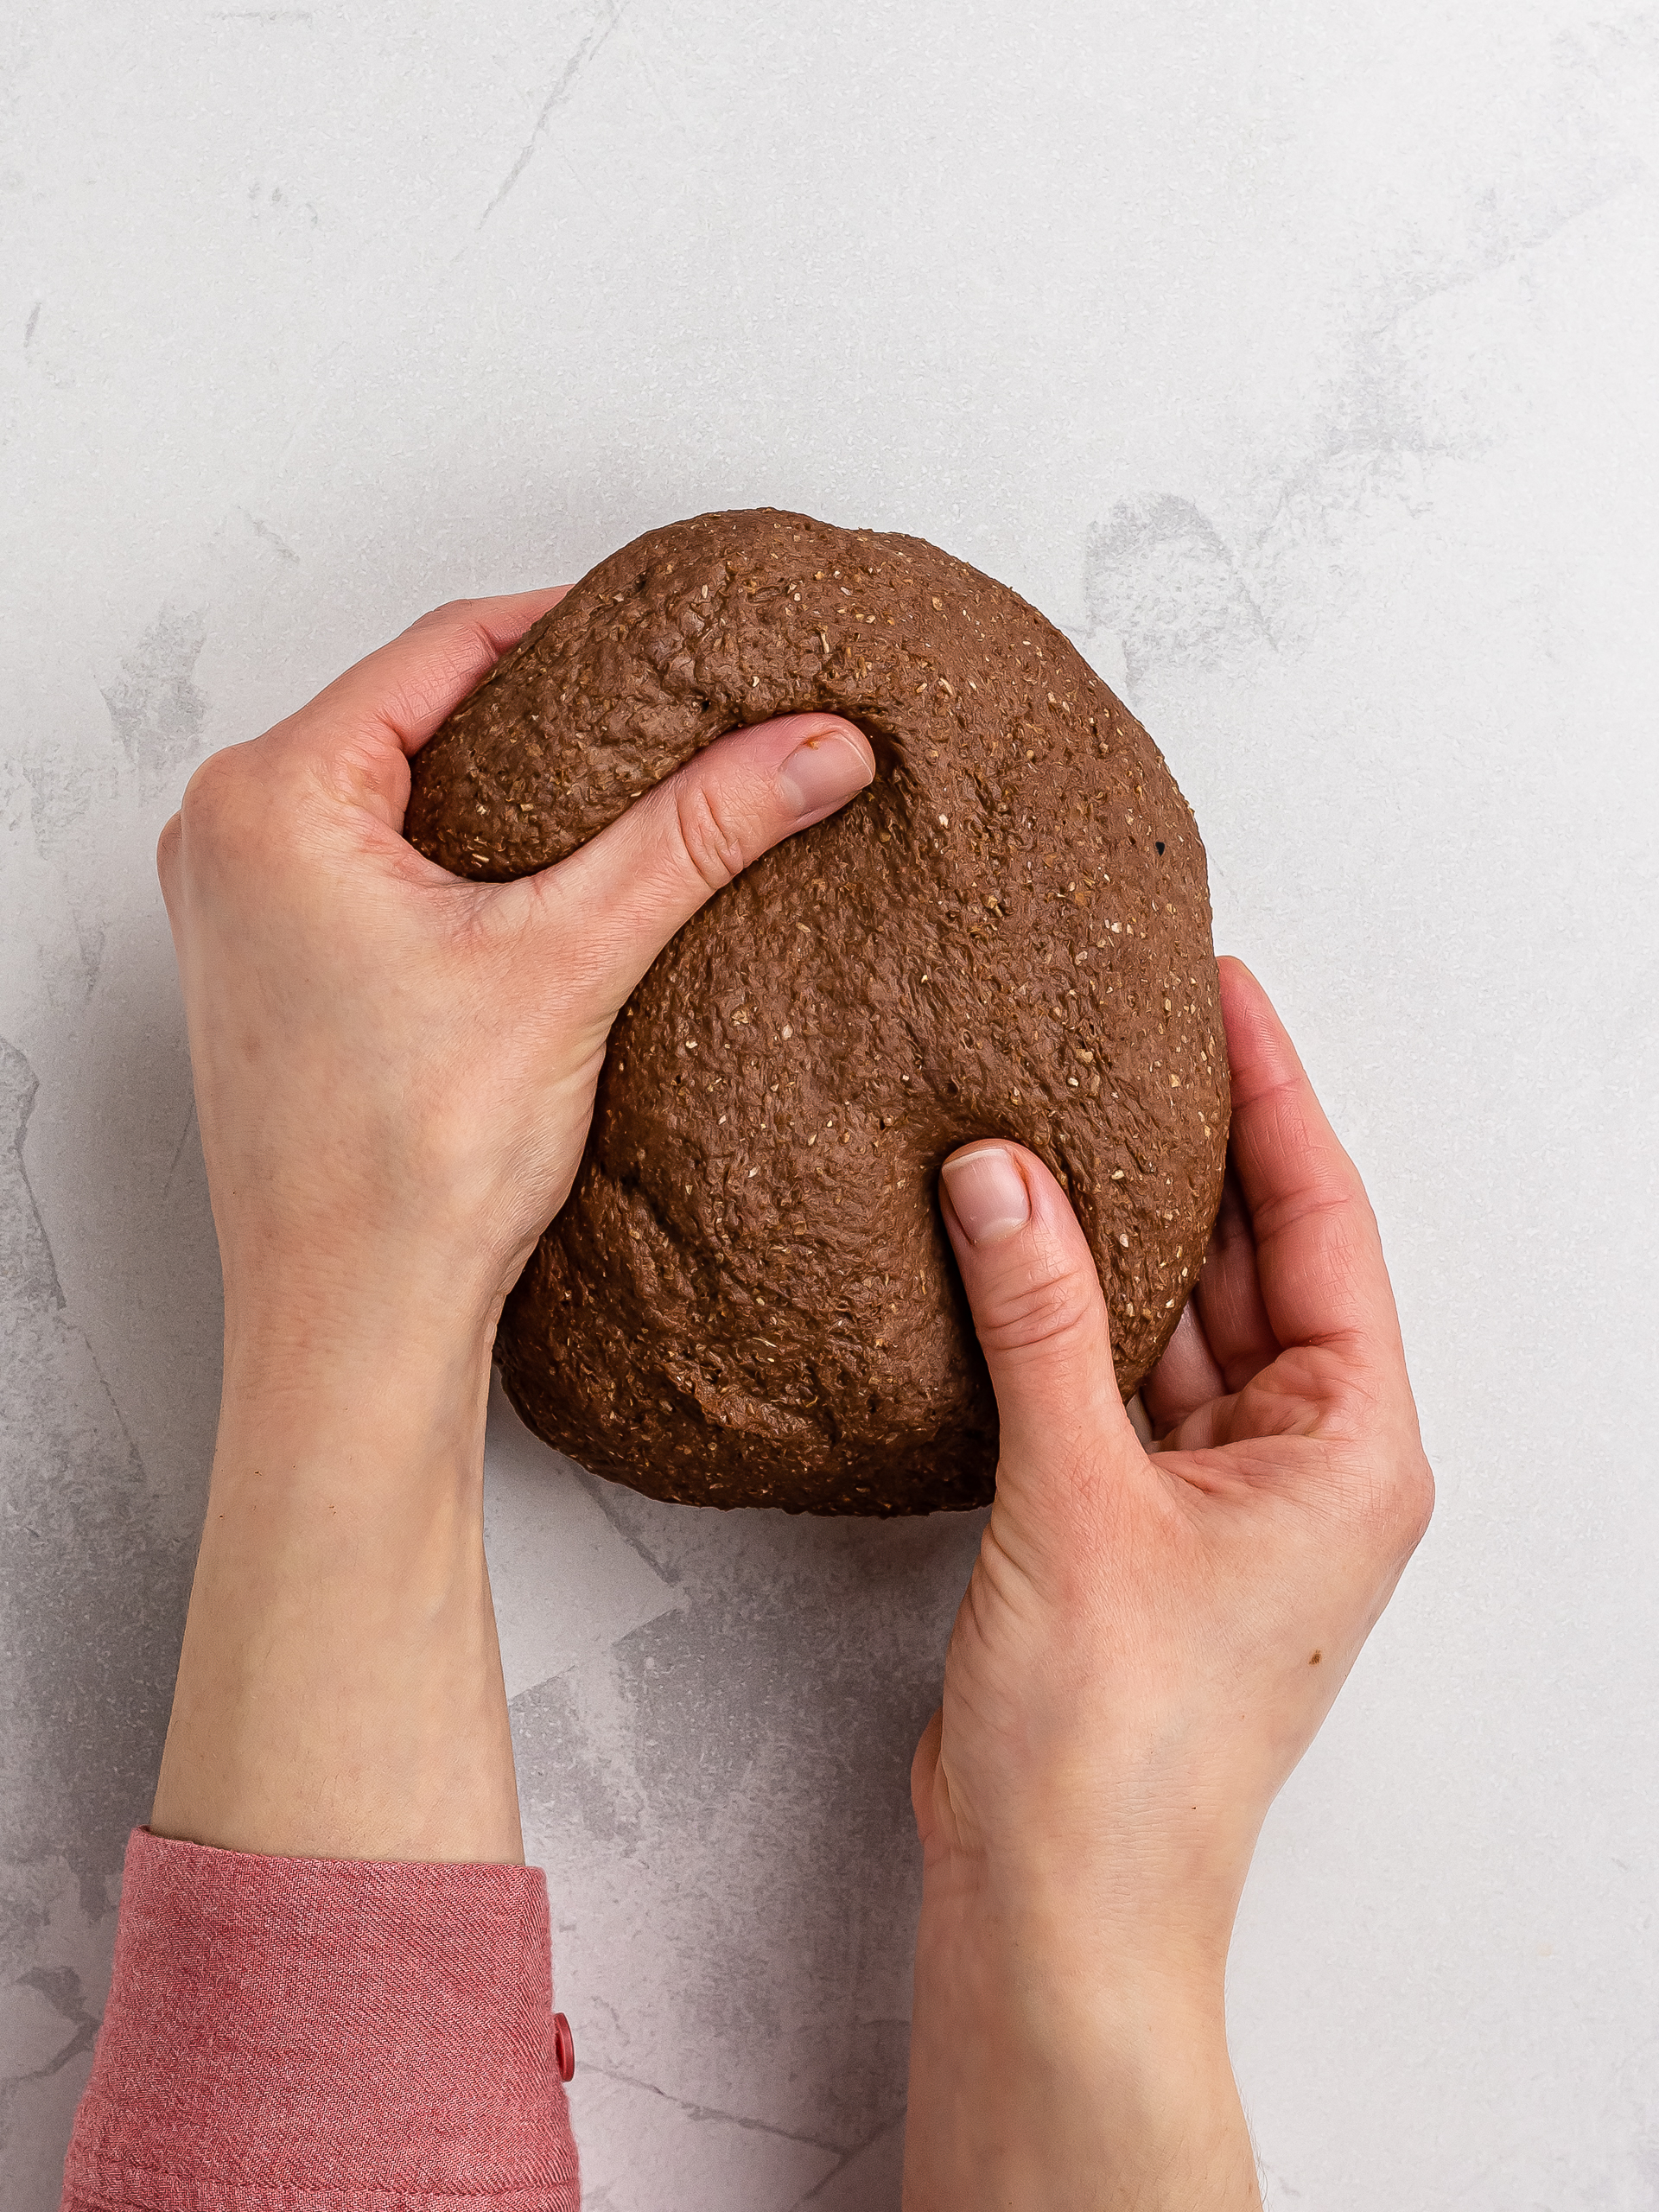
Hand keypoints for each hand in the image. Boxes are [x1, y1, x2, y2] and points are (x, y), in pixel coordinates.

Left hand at [150, 591, 873, 1859]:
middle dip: (557, 713)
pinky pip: (382, 862)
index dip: (583, 631)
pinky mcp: (273, 969)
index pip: (450, 647)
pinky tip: (554, 883)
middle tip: (679, 712)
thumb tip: (818, 744)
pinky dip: (470, 855)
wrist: (354, 1330)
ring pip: (407, 789)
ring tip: (634, 794)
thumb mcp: (573, 962)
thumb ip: (699, 833)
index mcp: (271, 796)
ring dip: (516, 787)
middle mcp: (229, 834)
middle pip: (425, 712)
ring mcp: (241, 906)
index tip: (687, 639)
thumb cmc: (407, 1169)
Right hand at [903, 957, 1433, 2208]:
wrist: (1060, 1897)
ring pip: (1177, 1315)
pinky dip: (1069, 1309)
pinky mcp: (1139, 1521)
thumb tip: (999, 1169)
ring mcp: (1221, 1494)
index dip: (1272, 1096)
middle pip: (1255, 1258)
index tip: (1223, 991)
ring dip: (1119, 1225)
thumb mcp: (1079, 1496)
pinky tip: (1017, 1235)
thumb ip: (1039, 1318)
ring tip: (1059, 1103)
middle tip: (1129, 1022)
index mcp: (1351, 1447)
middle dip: (1194, 1145)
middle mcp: (1304, 1461)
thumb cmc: (1116, 1741)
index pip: (1320, 1223)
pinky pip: (1114, 1374)